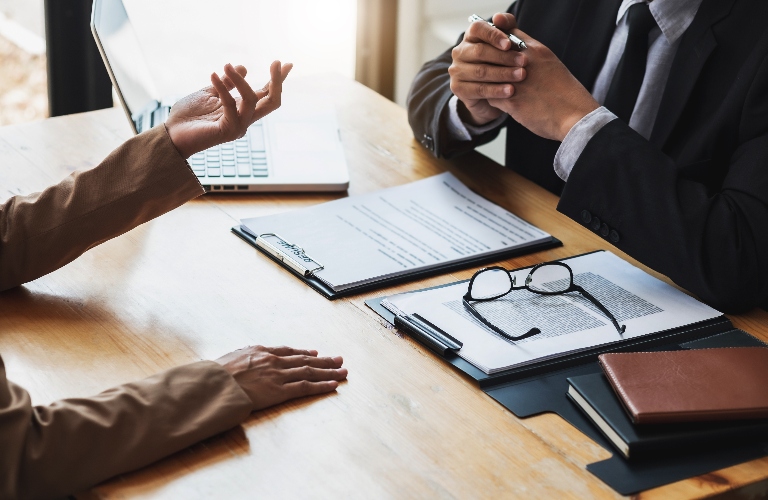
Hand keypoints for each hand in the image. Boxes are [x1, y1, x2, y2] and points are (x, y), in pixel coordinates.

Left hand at [166, 61, 292, 157]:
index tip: (287, 64)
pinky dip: (222, 88)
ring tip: (225, 64)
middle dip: (277, 81)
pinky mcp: (227, 131)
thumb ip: (227, 83)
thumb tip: (244, 67)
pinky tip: (213, 75)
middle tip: (277, 63)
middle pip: (272, 102)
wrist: (171, 133)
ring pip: (253, 100)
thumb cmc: (189, 116)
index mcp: (243, 111)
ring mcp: (238, 126)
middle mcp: (245, 119)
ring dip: (240, 80)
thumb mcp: (209, 92)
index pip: (266, 95)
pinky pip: (231, 104)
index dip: (277, 80)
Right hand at [215, 345, 346, 410]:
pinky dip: (321, 385)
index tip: (315, 354)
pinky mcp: (279, 391)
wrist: (214, 383)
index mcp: (262, 351)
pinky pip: (305, 387)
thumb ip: (244, 359)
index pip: (288, 351)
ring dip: (328, 371)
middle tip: (339, 359)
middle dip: (324, 360)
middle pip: (304, 360)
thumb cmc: (216, 374)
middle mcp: (274, 360)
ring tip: (343, 371)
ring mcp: (278, 375)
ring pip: (309, 372)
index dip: (304, 353)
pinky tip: (333, 385)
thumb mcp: (230, 358)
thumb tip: (244, 361)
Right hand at [449, 13, 527, 125]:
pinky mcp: (458, 89)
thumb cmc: (501, 64)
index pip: (477, 29)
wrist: (492, 94)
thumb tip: (499, 17)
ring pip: (481, 71)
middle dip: (504, 57)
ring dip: (503, 74)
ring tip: (521, 75)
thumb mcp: (507, 45)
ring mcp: (457, 71)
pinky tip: (510, 91)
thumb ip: (507, 27)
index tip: (509, 44)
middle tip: (524, 61)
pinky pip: (479, 89)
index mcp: (470, 37)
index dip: (493, 35)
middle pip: (480, 51)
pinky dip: (496, 90)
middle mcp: (460, 52)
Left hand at [486, 25, 599, 141]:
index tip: (497, 52)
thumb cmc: (566, 93)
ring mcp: (516, 81)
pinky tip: (500, 102)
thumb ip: (534, 58)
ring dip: (489, 81)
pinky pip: (490, 96)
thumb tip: (520, 59)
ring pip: (488, 75)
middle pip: (492, 52)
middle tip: (490, 72)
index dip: (497, 42)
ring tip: (494, 87)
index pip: (507, 34)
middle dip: (488, 62)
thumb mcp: (552, 65)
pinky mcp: (512, 101)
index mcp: (537, 50)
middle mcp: (525, 62)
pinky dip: (492, 99)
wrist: (575, 116)